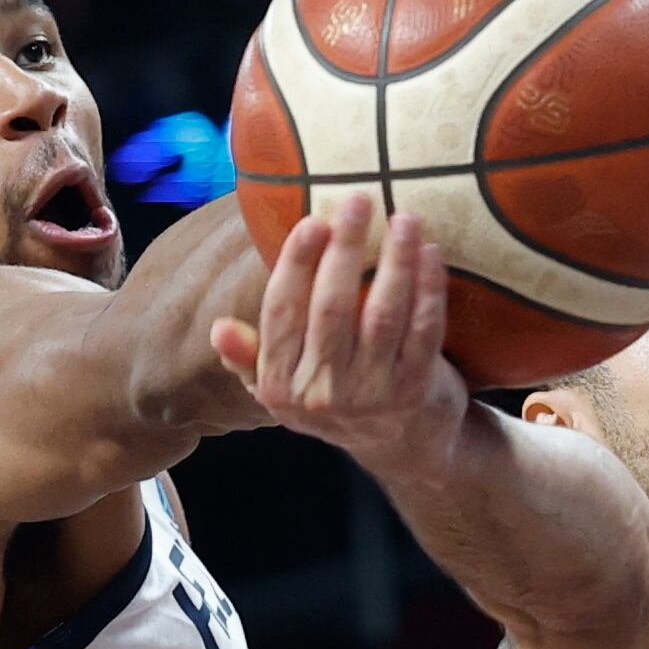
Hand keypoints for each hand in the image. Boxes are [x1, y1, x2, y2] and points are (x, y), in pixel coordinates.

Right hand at [217, 199, 469, 475]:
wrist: (403, 448)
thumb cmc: (336, 399)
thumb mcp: (283, 389)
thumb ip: (252, 356)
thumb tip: (218, 327)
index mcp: (280, 385)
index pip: (281, 312)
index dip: (295, 263)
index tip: (312, 221)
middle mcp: (324, 393)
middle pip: (331, 308)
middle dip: (344, 249)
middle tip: (358, 200)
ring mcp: (374, 395)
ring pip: (382, 314)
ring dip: (394, 261)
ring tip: (403, 219)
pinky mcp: (419, 391)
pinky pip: (425, 330)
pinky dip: (429, 288)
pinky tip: (430, 253)